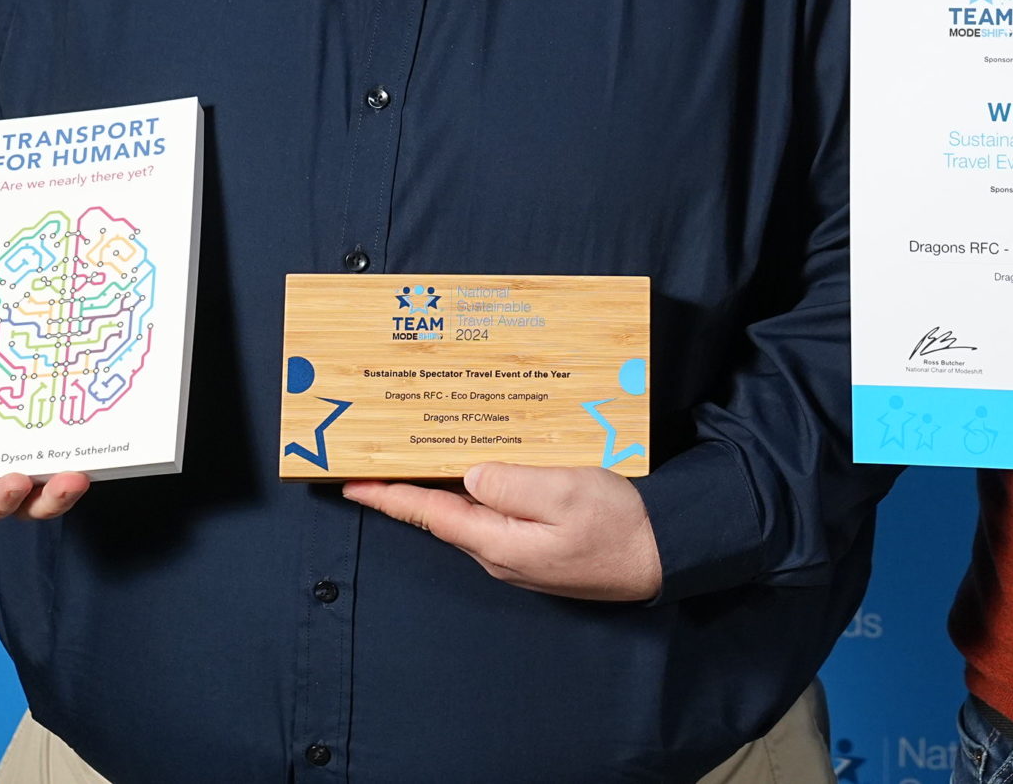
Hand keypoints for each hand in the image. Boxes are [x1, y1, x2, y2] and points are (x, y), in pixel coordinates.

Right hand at [0, 299, 92, 521]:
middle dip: (47, 500)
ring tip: (84, 472)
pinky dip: (92, 445)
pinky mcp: (61, 415)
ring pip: (56, 480)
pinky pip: (80, 439)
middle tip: (67, 481)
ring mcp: (35, 440)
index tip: (13, 482)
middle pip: (25, 500)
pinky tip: (104, 432)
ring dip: (72, 486)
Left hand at [343, 464, 662, 600]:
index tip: (350, 483)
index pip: (429, 513)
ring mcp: (518, 553)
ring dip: (443, 486)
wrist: (662, 557)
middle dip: (409, 486)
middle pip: (443, 514)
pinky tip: (480, 470)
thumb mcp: (567, 492)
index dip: (388, 496)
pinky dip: (477, 491)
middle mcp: (498, 552)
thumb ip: (513, 482)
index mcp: (498, 540)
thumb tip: (472, 475)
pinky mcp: (537, 547)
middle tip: (381, 455)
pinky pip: (495, 515)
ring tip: (421, 455)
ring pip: (469, 513)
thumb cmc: (619, 525)